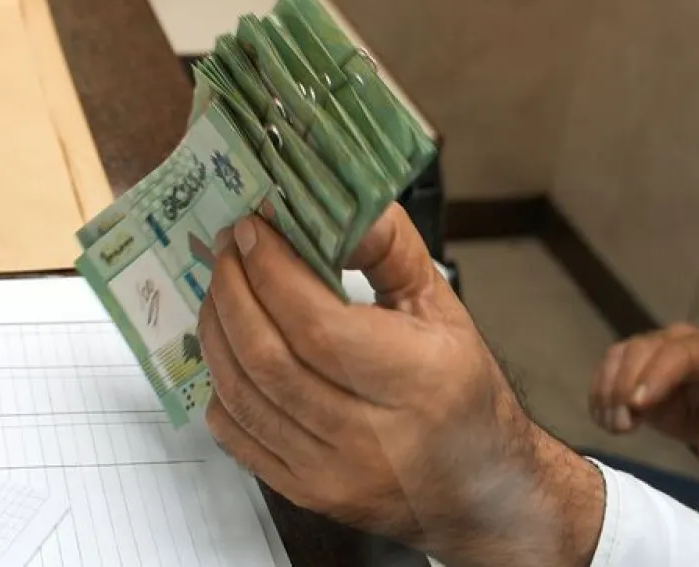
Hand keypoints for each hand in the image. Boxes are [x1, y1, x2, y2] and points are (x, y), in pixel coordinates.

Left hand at [200, 204, 603, 566]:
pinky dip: (220, 384)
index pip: (317, 324)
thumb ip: (389, 248)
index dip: (271, 272)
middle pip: (268, 357)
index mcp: (417, 381)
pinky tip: (229, 348)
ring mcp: (332, 474)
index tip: (252, 230)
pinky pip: (236, 434)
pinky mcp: (305, 495)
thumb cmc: (461, 390)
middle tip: (228, 251)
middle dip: (232, 292)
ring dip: (217, 331)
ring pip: (243, 394)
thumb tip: (331, 202)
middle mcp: (372, 437)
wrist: (481, 488)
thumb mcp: (442, 307)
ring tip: (222, 289)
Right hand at [590, 324, 698, 464]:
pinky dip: (600, 392)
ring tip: (614, 426)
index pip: (681, 354)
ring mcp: (654, 344)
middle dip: (625, 386)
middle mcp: (681, 339)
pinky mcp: (633, 358)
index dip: (656, 376)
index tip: (637, 405)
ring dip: (608, 390)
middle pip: (642, 350)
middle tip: (622, 426)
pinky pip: (608, 366)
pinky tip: (603, 420)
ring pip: (620, 355)